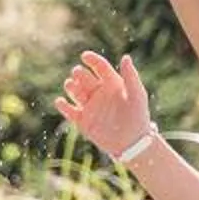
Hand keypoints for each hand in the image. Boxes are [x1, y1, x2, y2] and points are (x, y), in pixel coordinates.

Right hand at [55, 50, 154, 164]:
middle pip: (84, 78)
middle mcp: (98, 92)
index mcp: (111, 83)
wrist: (132, 143)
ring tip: (70, 85)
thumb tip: (125, 56)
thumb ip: (131, 76)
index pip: (99, 67)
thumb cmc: (138, 117)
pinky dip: (63, 106)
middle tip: (78, 73)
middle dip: (79, 74)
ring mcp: (89, 106)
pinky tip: (60, 101)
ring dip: (71, 86)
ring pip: (75, 91)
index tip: (85, 56)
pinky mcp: (82, 120)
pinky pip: (69, 111)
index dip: (92, 60)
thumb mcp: (137, 95)